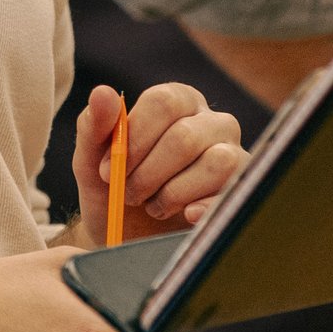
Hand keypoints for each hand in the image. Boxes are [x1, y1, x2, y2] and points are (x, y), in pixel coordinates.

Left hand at [69, 83, 244, 243]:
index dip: (134, 139)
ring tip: (154, 206)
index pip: (163, 102)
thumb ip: (94, 126)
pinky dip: (201, 208)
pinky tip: (183, 215)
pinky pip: (230, 194)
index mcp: (177, 102)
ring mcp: (232, 155)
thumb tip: (101, 92)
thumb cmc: (112, 191)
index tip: (109, 170)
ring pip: (216, 162)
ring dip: (173, 192)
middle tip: (129, 195)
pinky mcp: (241, 190)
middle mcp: (211, 122)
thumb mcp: (92, 161)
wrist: (128, 239)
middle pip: (185, 137)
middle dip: (148, 173)